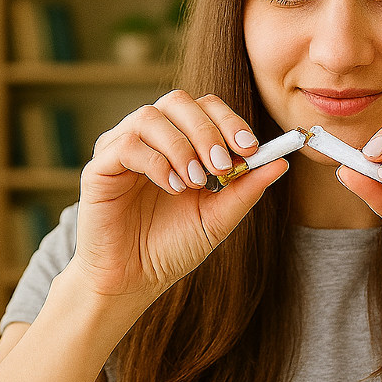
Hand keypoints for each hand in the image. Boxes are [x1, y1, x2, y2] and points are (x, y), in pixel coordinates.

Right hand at [68, 90, 286, 312]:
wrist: (133, 280)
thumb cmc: (172, 247)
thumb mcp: (218, 217)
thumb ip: (246, 188)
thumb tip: (281, 161)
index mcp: (180, 142)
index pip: (205, 107)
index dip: (229, 120)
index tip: (250, 148)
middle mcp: (150, 138)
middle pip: (178, 101)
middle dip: (207, 130)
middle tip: (220, 165)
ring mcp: (122, 148)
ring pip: (150, 116)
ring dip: (181, 146)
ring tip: (195, 182)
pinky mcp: (100, 167)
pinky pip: (127, 144)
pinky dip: (156, 162)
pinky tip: (172, 187)